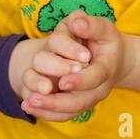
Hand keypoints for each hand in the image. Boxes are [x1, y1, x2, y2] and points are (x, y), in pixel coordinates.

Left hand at [16, 14, 139, 121]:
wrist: (112, 59)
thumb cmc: (105, 41)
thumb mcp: (104, 28)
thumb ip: (92, 25)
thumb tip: (76, 24)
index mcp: (107, 69)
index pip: (95, 77)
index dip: (80, 81)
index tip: (63, 82)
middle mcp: (98, 88)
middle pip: (79, 101)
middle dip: (57, 101)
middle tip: (36, 98)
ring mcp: (87, 98)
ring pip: (69, 110)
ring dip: (48, 109)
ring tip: (28, 104)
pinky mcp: (76, 103)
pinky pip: (62, 114)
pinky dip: (45, 113)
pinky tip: (27, 108)